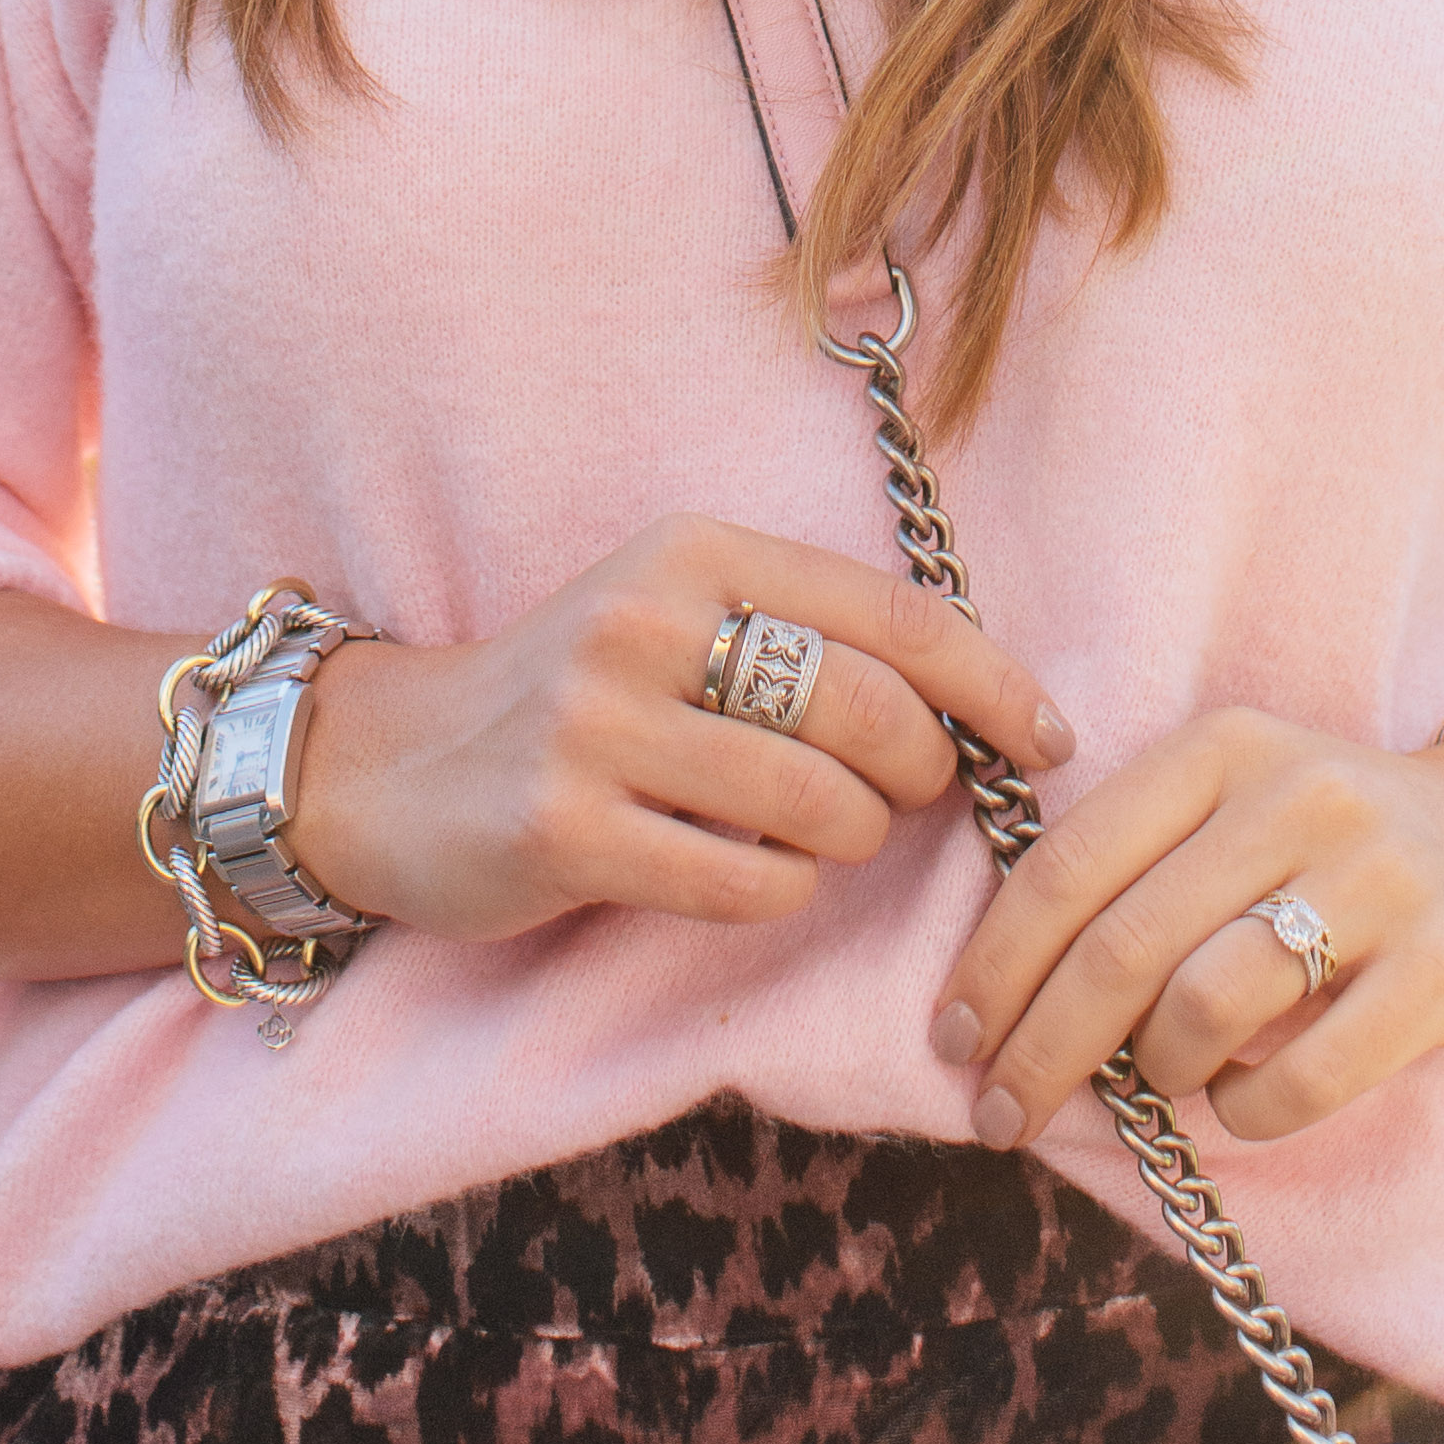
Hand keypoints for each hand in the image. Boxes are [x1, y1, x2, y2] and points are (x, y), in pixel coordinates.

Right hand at [297, 520, 1071, 949]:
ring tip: (813, 836)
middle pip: (872, 714)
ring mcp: (598, 725)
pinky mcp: (564, 831)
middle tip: (900, 798)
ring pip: (818, 805)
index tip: (1053, 738)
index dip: (995, 684)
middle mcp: (647, 621)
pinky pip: (745, 883)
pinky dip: (775, 893)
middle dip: (920, 774)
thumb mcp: (679, 617)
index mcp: (695, 551)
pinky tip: (741, 874)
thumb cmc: (577, 694)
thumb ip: (806, 635)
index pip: (896, 614)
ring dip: (846, 841)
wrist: (391, 767)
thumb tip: (975, 702)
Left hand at [932, 710, 1443, 1154]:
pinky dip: (1247, 1109)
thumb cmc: (1345, 839)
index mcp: (1222, 749)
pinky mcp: (1440, 969)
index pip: (1070, 862)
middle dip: (1040, 1049)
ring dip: (1151, 1073)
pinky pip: (1304, 1072)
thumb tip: (1010, 992)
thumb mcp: (1243, 802)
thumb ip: (1141, 865)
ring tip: (1154, 1085)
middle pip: (1119, 947)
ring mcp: (1375, 880)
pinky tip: (1239, 1103)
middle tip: (1001, 1114)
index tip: (954, 1037)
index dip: (997, 962)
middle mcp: (1292, 797)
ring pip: (1202, 1007)